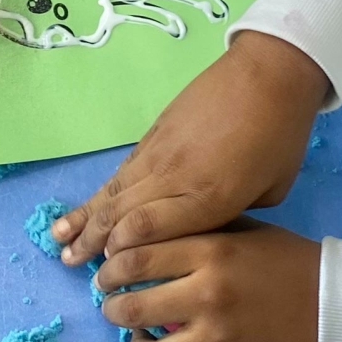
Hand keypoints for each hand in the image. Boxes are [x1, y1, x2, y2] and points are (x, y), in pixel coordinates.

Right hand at [53, 31, 331, 265]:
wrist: (271, 73)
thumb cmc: (281, 135)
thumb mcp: (272, 190)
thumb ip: (233, 215)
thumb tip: (204, 226)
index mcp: (209, 197)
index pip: (150, 231)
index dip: (123, 251)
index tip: (108, 268)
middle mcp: (174, 178)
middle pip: (122, 214)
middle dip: (94, 243)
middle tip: (71, 264)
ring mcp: (158, 154)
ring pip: (114, 193)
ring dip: (85, 220)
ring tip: (60, 243)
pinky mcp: (152, 136)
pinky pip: (120, 172)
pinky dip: (98, 194)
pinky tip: (81, 210)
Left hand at [96, 219, 319, 341]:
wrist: (336, 304)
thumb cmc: (285, 260)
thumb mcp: (240, 230)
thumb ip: (193, 232)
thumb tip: (137, 244)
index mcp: (209, 252)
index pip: (132, 260)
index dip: (108, 270)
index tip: (106, 275)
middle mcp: (209, 296)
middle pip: (129, 309)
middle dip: (111, 309)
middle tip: (114, 307)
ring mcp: (221, 339)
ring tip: (139, 340)